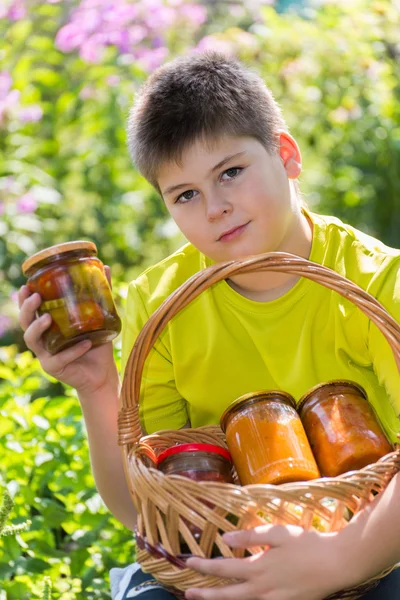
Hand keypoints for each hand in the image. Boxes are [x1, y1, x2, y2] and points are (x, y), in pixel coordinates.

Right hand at [18, 266, 118, 395]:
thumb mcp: (100, 317)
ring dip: (38, 327)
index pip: (29, 311)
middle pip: (24, 323)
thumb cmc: (97, 343)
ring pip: (32, 340)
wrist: (103, 373)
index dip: (24, 299)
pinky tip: (86, 343)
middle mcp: (42, 339)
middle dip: (27, 309)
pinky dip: (73, 350)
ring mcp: (45, 355)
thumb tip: (107, 267)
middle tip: (36, 296)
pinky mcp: (54, 368)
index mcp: (48, 326)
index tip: (26, 286)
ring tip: (48, 317)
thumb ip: (101, 295)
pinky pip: (60, 358)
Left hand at [185, 524, 352, 599]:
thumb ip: (250, 536)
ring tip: (206, 599)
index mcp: (259, 568)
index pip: (224, 567)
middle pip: (227, 594)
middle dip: (205, 593)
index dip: (204, 566)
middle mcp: (262, 589)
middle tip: (187, 593)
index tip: (189, 562)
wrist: (336, 564)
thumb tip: (226, 538)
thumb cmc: (307, 544)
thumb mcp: (278, 533)